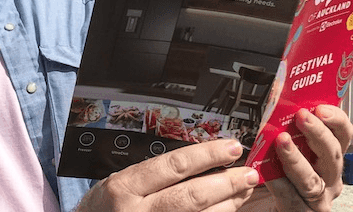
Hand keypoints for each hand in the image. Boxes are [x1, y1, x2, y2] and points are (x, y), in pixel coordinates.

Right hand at [75, 139, 259, 211]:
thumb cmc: (104, 208)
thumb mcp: (118, 182)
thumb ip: (152, 173)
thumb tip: (198, 159)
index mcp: (124, 188)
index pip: (173, 166)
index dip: (207, 156)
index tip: (231, 148)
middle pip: (192, 196)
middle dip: (227, 183)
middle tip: (248, 172)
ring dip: (229, 204)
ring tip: (244, 190)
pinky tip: (228, 210)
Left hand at [263, 105, 352, 210]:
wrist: (272, 204)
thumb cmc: (284, 176)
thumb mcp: (295, 149)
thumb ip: (294, 129)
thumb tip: (282, 103)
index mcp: (330, 158)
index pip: (343, 135)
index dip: (336, 119)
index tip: (321, 107)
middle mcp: (329, 178)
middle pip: (333, 155)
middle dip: (318, 133)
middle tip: (302, 116)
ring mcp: (317, 198)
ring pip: (311, 178)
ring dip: (296, 157)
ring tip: (282, 141)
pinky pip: (290, 197)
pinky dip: (278, 182)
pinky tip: (267, 171)